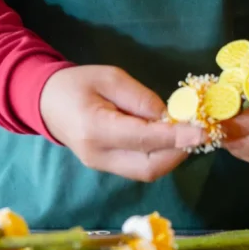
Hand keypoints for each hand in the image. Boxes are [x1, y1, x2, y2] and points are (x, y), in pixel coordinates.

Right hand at [39, 66, 203, 182]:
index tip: (202, 131)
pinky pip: (140, 168)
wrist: (46, 102)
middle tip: (196, 132)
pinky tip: (167, 139)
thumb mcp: (110, 77)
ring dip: (172, 156)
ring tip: (184, 134)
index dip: (176, 137)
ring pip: (147, 172)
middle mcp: (99, 155)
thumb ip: (140, 98)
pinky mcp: (107, 168)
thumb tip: (169, 116)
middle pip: (148, 167)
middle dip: (178, 152)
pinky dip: (160, 157)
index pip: (143, 139)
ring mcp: (102, 166)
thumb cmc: (77, 83)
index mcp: (95, 129)